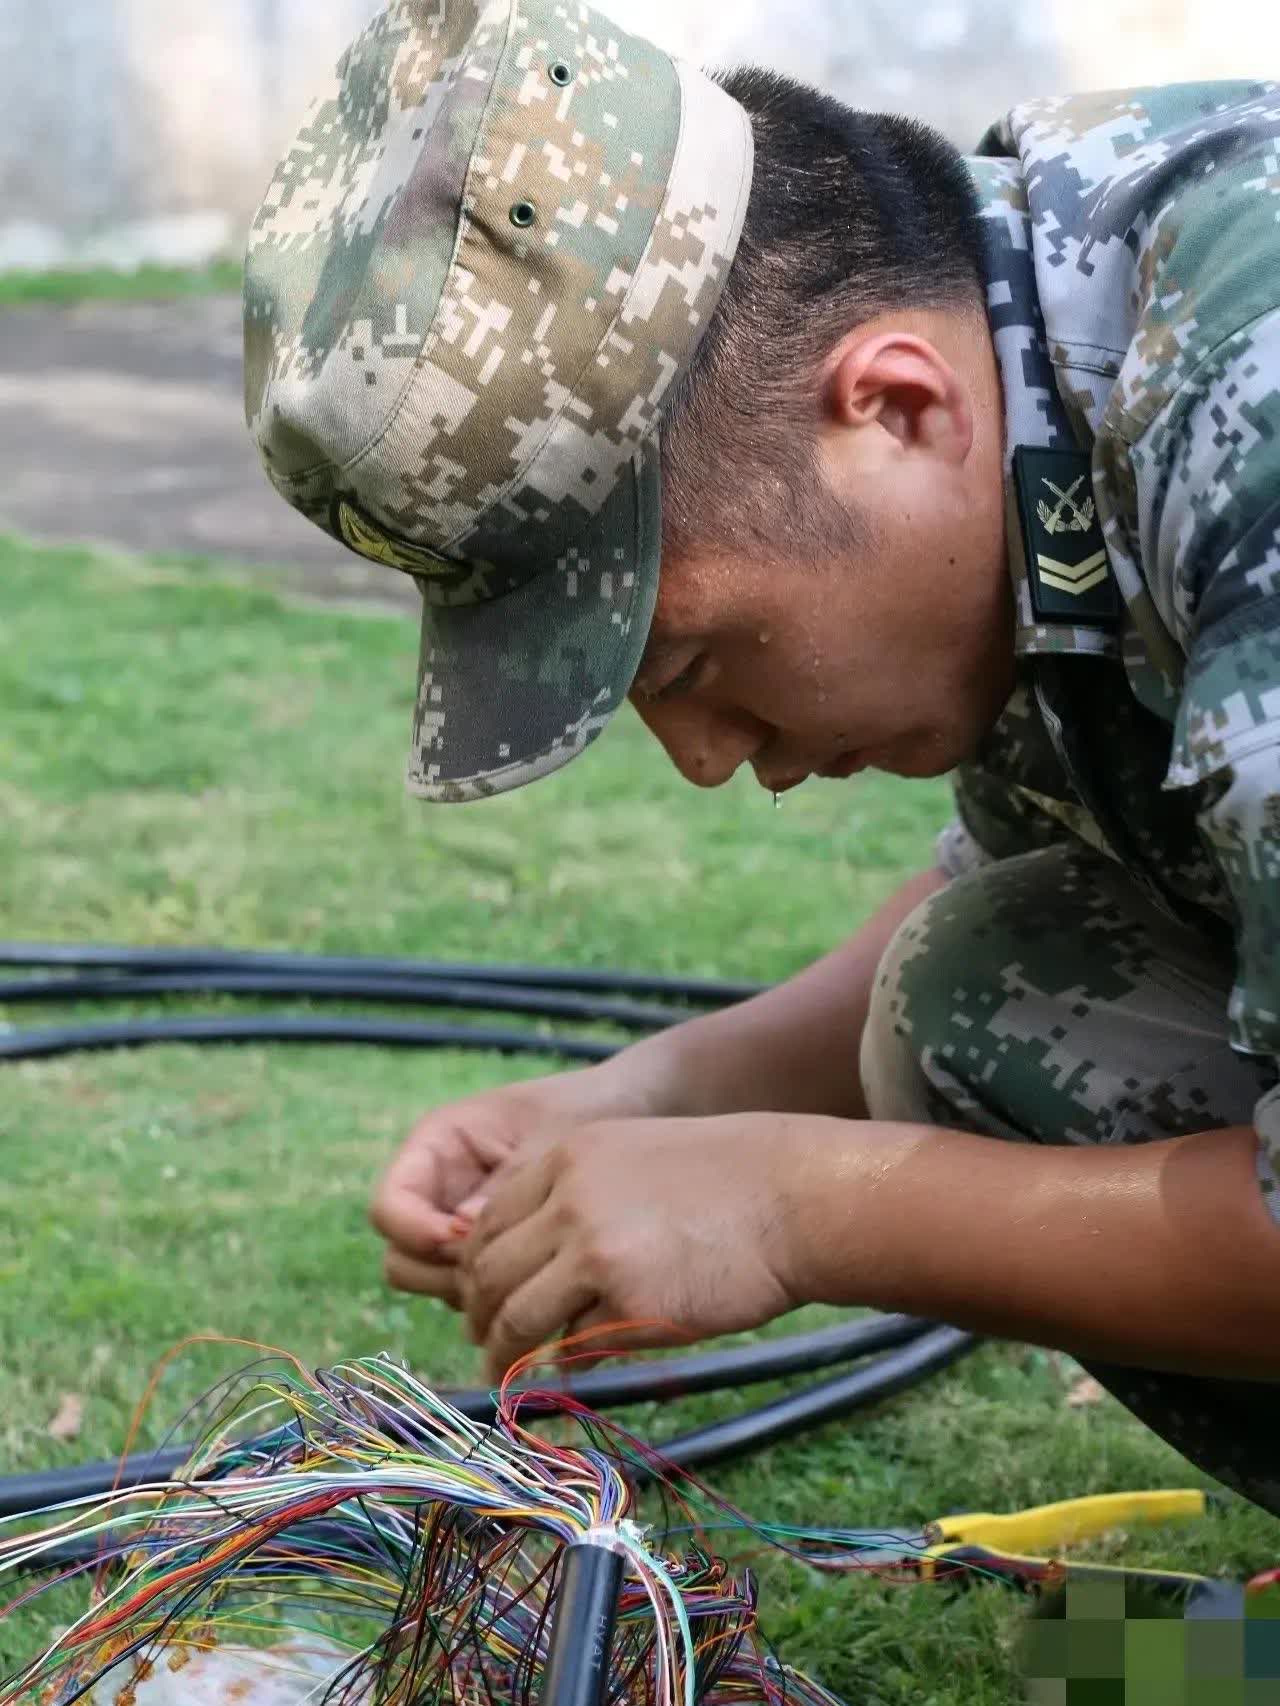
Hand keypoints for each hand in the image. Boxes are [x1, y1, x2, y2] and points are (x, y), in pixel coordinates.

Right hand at [370, 1065, 654, 1307]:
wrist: (626, 1113)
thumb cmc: (582, 1112)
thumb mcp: (545, 1141)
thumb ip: (506, 1186)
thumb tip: (466, 1237)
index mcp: (436, 1147)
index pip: (388, 1206)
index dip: (415, 1231)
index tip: (462, 1239)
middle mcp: (439, 1192)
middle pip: (402, 1256)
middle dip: (441, 1271)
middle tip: (499, 1268)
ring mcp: (461, 1227)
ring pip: (435, 1283)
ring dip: (470, 1291)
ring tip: (526, 1272)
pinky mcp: (491, 1254)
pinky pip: (475, 1291)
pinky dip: (498, 1296)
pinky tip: (543, 1281)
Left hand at [459, 1114, 809, 1378]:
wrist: (791, 1198)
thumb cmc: (722, 1181)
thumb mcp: (632, 1156)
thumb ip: (575, 1194)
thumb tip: (531, 1257)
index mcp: (566, 1156)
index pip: (488, 1218)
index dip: (475, 1262)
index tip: (479, 1290)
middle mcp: (569, 1200)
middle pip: (489, 1270)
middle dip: (478, 1312)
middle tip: (482, 1339)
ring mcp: (595, 1253)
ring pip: (517, 1315)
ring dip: (503, 1350)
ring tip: (503, 1369)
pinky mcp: (628, 1305)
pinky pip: (574, 1346)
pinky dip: (566, 1364)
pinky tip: (573, 1370)